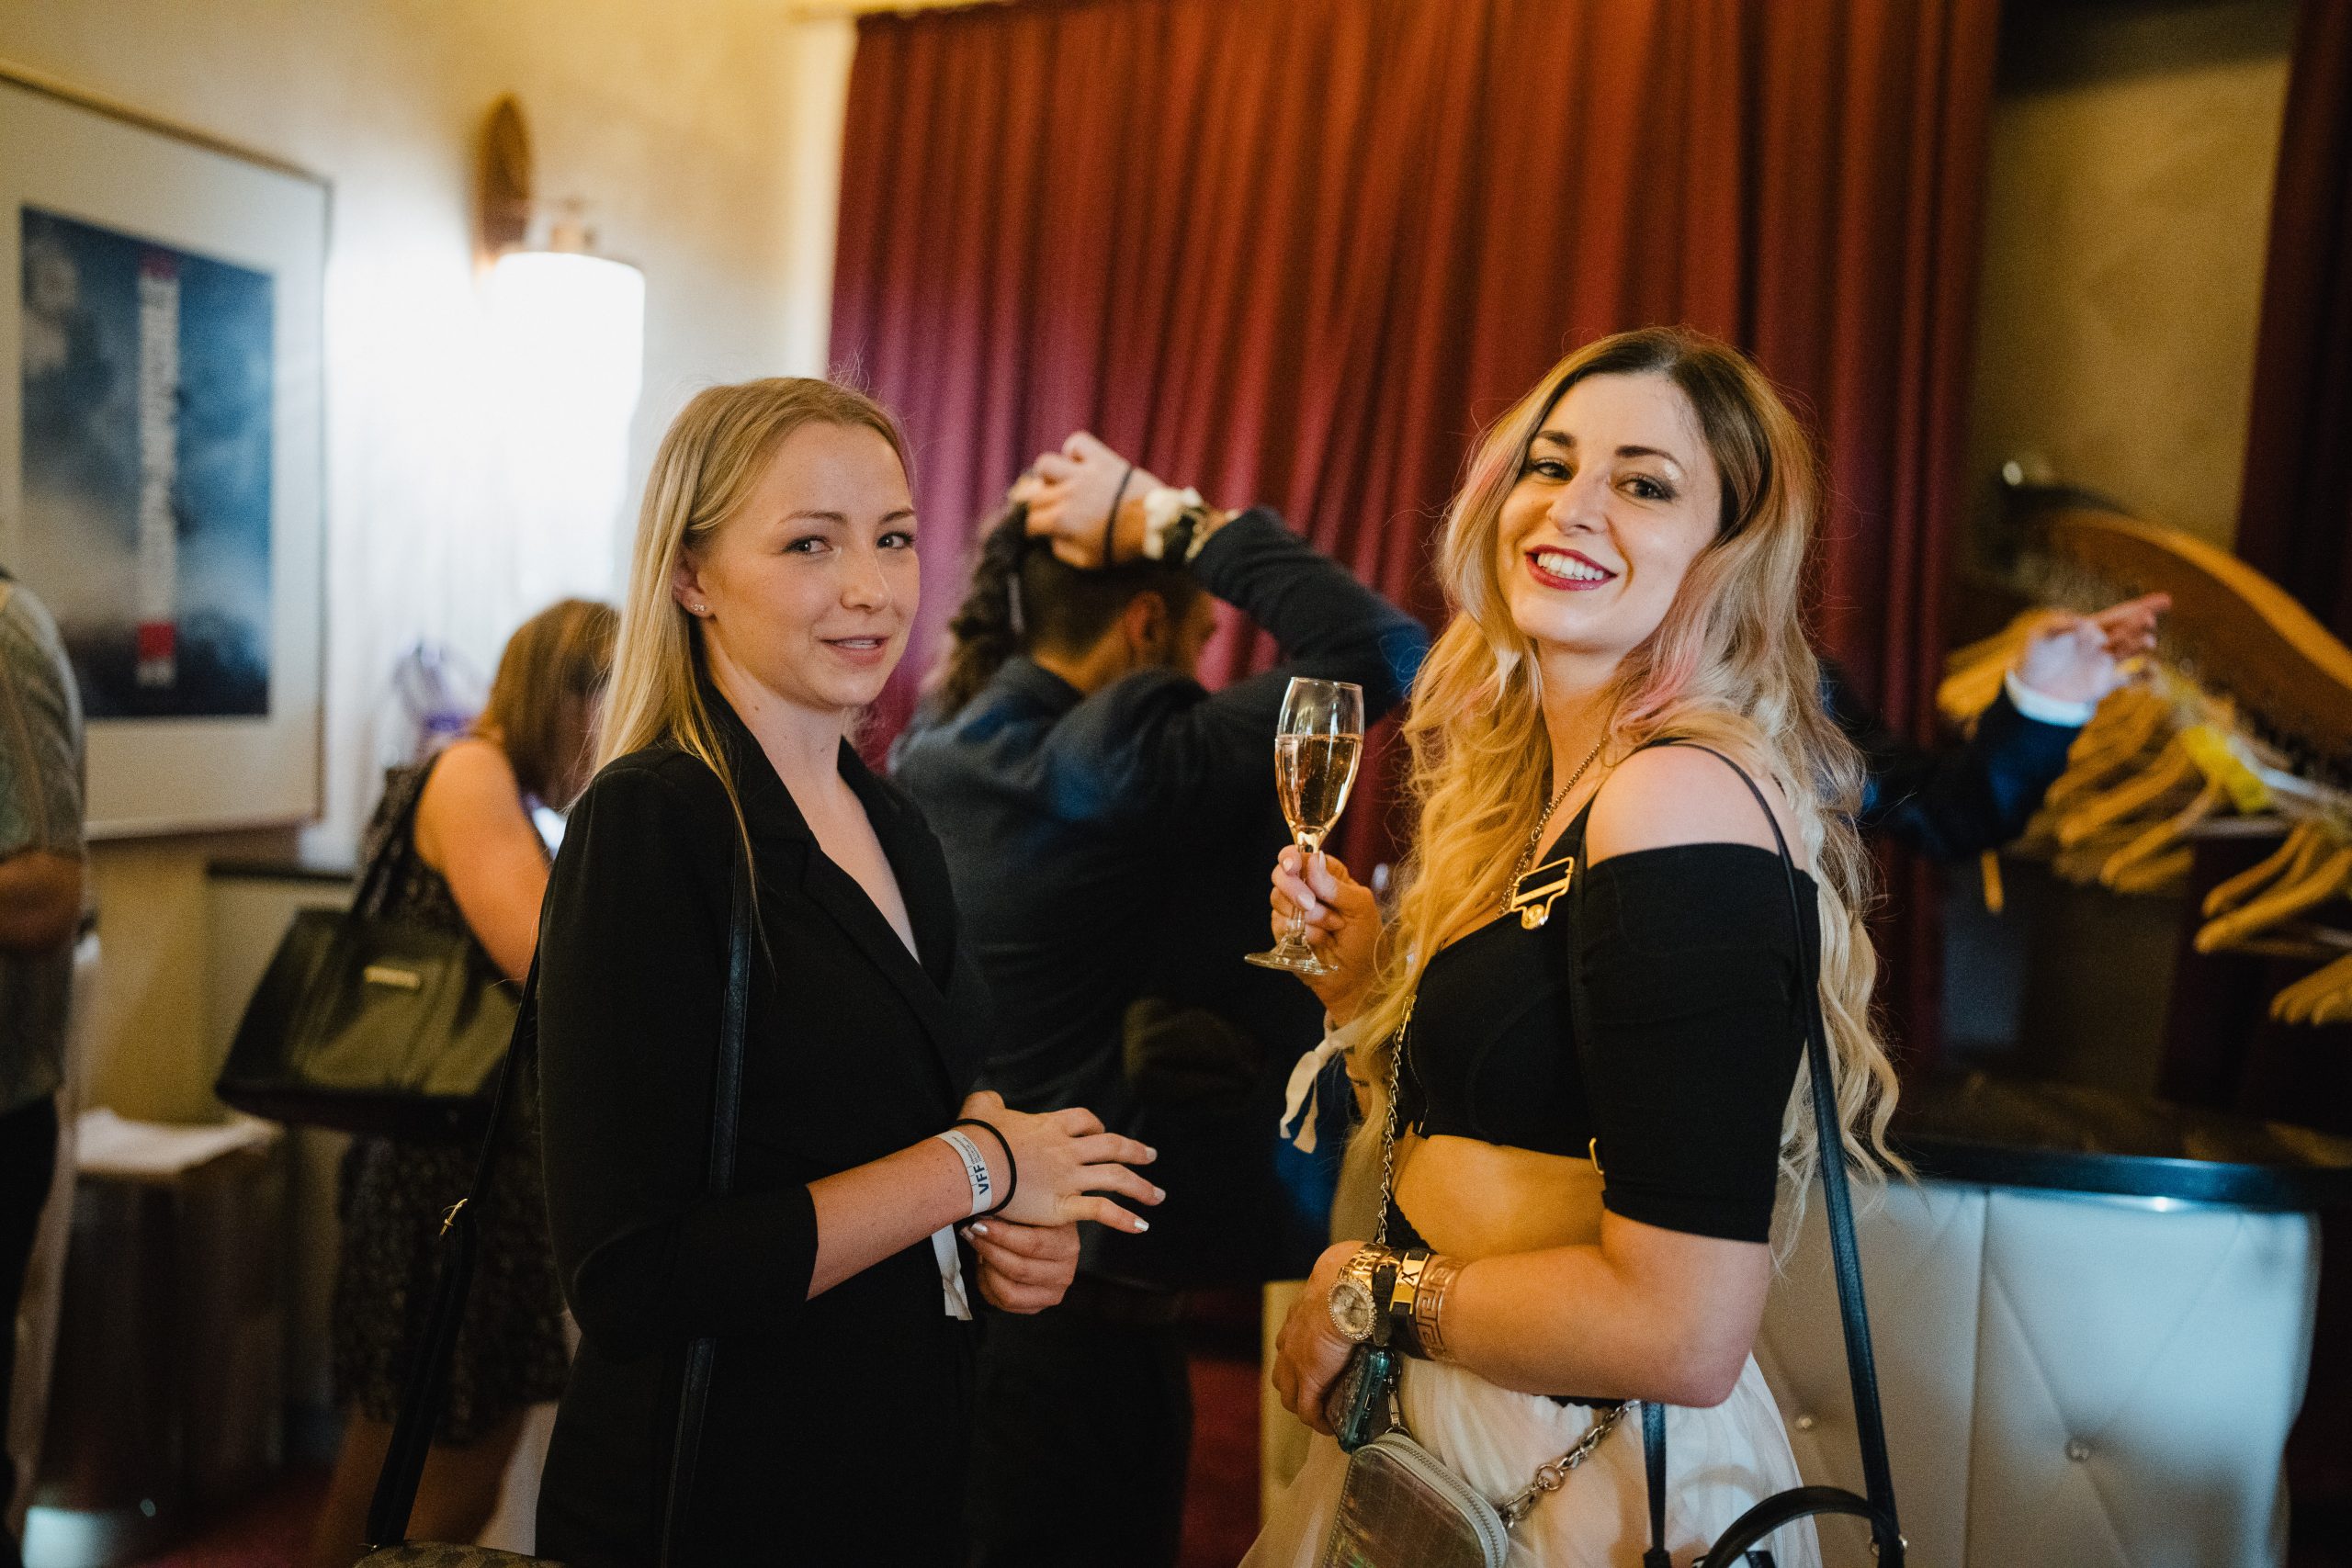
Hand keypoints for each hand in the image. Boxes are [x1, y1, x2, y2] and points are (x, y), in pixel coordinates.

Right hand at [957, 1090, 1162, 1231]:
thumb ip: (992, 1103)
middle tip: (1151, 1156)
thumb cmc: (975, 1137)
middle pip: (1111, 1146)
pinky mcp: (1062, 1205)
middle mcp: (1066, 1150)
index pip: (1084, 1121)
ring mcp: (1068, 1177)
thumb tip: (993, 1103)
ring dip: (1140, 1186)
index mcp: (1050, 1126)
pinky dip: (1123, 1219)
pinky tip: (1141, 1226)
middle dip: (1135, 1151)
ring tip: (1157, 1195)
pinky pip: (1101, 1211)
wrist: (972, 1165)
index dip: (1096, 1126)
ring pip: (1115, 1177)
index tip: (1102, 1131)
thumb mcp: (982, 1107)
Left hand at [963, 1217, 1078, 1313]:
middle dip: (989, 1251)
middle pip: (1018, 1270)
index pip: (1031, 1244)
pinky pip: (1003, 1303)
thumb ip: (1014, 1210)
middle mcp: (1064, 1274)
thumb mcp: (1033, 1208)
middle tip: (972, 1234)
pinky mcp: (1036, 1306)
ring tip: (979, 1250)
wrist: (1051, 1235)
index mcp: (1067, 1245)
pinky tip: (984, 1266)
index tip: (979, 1225)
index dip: (1001, 1236)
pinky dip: (987, 1284)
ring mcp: (1051, 1293)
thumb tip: (983, 1216)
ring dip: (986, 1270)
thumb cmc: (1038, 1220)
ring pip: (1009, 1292)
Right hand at [1024, 432, 1163, 568]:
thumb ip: (1063, 551)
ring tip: (1060, 482)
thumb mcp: (1088, 561)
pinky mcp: (1100, 459)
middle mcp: (1066, 494)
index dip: (1032, 529)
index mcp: (1062, 521)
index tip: (1038, 530)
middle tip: (1050, 510)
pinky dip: (1075, 450)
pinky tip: (1079, 462)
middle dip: (1038, 506)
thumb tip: (1051, 540)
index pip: (1030, 521)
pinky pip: (1077, 443)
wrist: (1154, 524)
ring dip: (1048, 474)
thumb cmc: (1122, 546)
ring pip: (1045, 464)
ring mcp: (1082, 473)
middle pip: (1035, 495)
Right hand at [1271, 848, 1380, 1019]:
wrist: (1358, 978)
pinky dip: (1301, 933)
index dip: (1292, 857)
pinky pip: (1280, 924)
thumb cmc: (1365, 939)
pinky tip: (1320, 942)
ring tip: (1330, 929)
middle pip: (1281, 875)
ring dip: (1306, 916)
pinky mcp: (1284, 932)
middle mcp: (1306, 889)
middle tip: (1310, 904)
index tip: (1293, 865)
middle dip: (1294, 888)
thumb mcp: (1361, 908)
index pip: (1301, 856)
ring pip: (1277, 899)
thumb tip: (1314, 861)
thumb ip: (1337, 886)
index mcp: (1326, 875)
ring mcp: (1292, 911)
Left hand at [1272, 1239, 1365, 1435]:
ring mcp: (1296, 1361)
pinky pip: (1308, 1409)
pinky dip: (1317, 1420)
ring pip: (1289, 1393)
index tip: (1316, 1367)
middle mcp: (1291, 1339)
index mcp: (1300, 1316)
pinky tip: (1329, 1426)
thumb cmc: (1351, 1274)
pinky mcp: (1308, 1379)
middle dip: (1294, 1386)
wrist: (1349, 1287)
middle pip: (1282, 1372)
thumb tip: (1371, 1271)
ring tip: (1321, 1412)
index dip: (1301, 1359)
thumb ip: (1349, 1281)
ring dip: (1303, 1404)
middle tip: (1315, 1395)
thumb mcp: (1343, 1276)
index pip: (1292, 1343)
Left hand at [2014, 592, 2168, 706]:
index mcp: (2091, 628)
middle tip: (2148, 618)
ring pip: (2128, 652)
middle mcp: (2103, 644)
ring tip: (2148, 640)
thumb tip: (2084, 623)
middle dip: (2139, 623)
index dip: (2141, 606)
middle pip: (2127, 630)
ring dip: (2139, 645)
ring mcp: (2105, 664)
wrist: (2032, 688)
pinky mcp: (2104, 684)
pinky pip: (2127, 679)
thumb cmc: (2035, 655)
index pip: (2121, 614)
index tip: (2163, 600)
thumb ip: (2060, 628)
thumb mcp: (2041, 637)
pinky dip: (2142, 676)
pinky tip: (2153, 671)